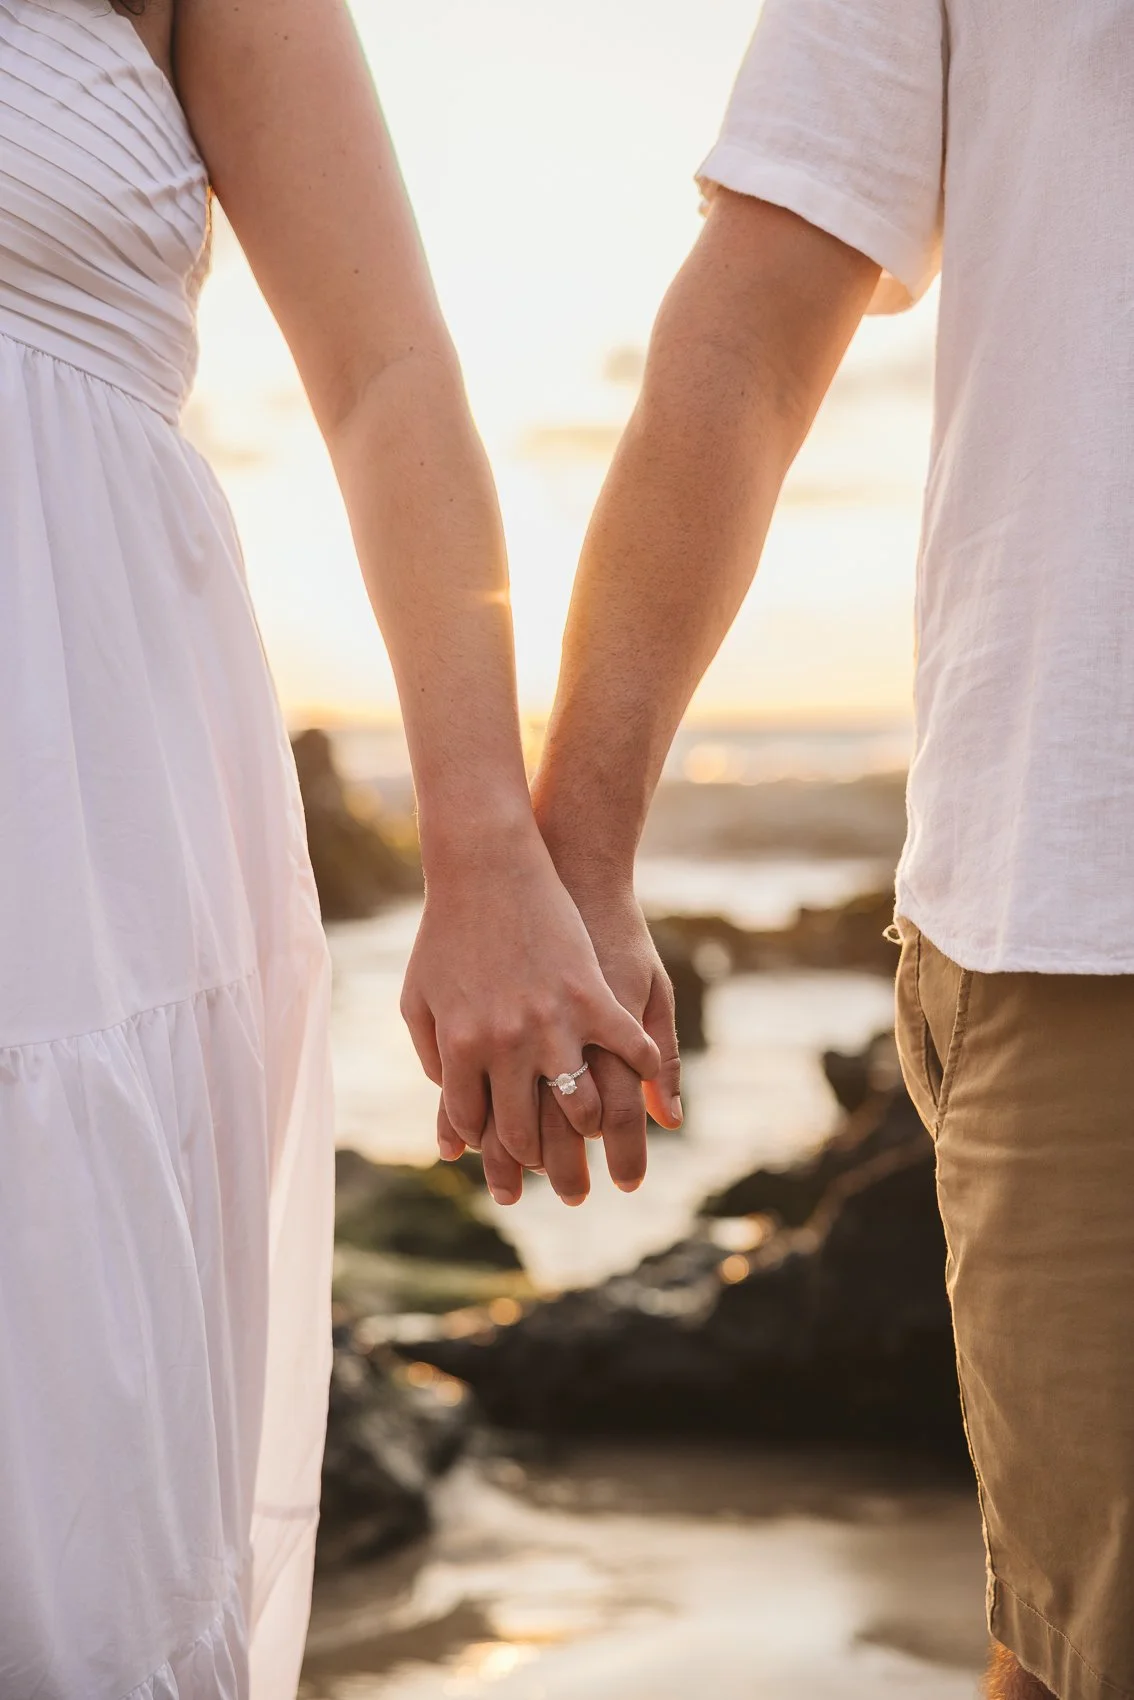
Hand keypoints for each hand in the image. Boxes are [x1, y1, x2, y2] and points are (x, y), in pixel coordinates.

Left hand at [400, 818, 660, 1189]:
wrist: (486, 866)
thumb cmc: (445, 934)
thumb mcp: (421, 1000)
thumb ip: (435, 1062)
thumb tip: (456, 1125)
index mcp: (460, 1049)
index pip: (479, 1126)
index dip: (494, 1155)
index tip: (513, 1175)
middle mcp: (506, 1046)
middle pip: (527, 1131)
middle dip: (545, 1169)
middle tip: (565, 1189)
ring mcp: (552, 1023)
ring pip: (580, 1106)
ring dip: (589, 1128)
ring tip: (597, 1132)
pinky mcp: (591, 996)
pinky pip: (627, 1048)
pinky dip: (644, 1069)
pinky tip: (649, 1080)